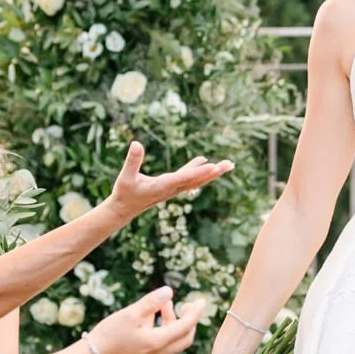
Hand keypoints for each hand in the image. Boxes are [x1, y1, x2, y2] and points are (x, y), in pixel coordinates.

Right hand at [88, 286, 209, 353]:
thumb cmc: (110, 334)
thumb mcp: (131, 314)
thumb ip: (152, 303)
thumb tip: (170, 291)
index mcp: (159, 342)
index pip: (186, 326)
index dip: (196, 312)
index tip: (202, 300)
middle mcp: (159, 352)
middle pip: (185, 337)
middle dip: (189, 319)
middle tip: (187, 304)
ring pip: (174, 339)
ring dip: (174, 321)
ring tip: (164, 304)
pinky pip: (164, 341)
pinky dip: (164, 327)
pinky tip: (152, 315)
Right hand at [103, 142, 234, 218]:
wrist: (124, 209)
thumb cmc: (124, 193)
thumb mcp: (125, 177)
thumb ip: (132, 161)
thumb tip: (136, 143)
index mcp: (162, 186)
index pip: (184, 178)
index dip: (198, 172)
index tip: (213, 167)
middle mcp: (172, 188)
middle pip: (197, 180)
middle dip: (214, 172)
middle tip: (230, 165)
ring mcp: (173, 188)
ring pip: (196, 179)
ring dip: (212, 172)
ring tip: (227, 164)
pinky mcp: (171, 186)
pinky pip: (188, 177)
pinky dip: (198, 170)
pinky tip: (204, 161)